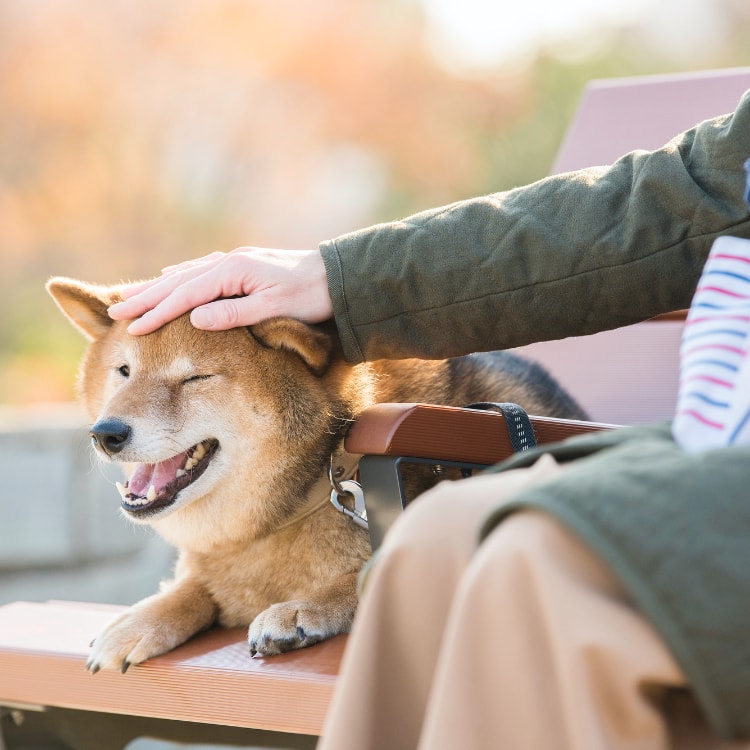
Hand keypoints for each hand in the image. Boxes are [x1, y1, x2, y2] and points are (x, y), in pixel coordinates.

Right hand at [108, 247, 333, 334]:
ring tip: (131, 297)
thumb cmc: (309, 295)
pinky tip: (170, 279)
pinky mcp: (241, 267)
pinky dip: (180, 279)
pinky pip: (201, 272)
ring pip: (186, 275)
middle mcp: (229, 261)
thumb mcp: (275, 308)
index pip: (186, 294)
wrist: (335, 276)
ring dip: (157, 287)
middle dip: (146, 297)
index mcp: (234, 270)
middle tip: (115, 311)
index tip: (132, 326)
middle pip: (178, 281)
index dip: (158, 311)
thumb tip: (195, 319)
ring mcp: (234, 263)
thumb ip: (235, 314)